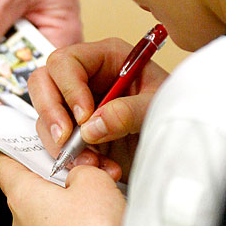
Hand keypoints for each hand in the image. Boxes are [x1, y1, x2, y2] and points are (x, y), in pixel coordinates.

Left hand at [0, 150, 124, 225]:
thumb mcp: (94, 179)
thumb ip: (82, 167)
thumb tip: (80, 173)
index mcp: (21, 197)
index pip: (2, 162)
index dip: (15, 146)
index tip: (30, 140)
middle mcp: (21, 225)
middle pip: (30, 186)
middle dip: (59, 174)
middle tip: (86, 168)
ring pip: (48, 212)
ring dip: (71, 200)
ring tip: (102, 197)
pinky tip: (102, 224)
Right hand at [30, 38, 169, 178]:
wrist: (182, 143)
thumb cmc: (175, 112)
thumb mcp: (157, 108)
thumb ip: (129, 112)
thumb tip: (92, 125)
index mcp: (106, 58)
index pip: (66, 62)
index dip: (69, 89)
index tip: (83, 117)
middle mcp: (86, 78)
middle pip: (43, 83)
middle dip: (50, 113)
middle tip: (65, 139)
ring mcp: (76, 105)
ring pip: (44, 116)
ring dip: (61, 144)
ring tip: (91, 162)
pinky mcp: (75, 131)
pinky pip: (56, 142)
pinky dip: (70, 158)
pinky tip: (96, 167)